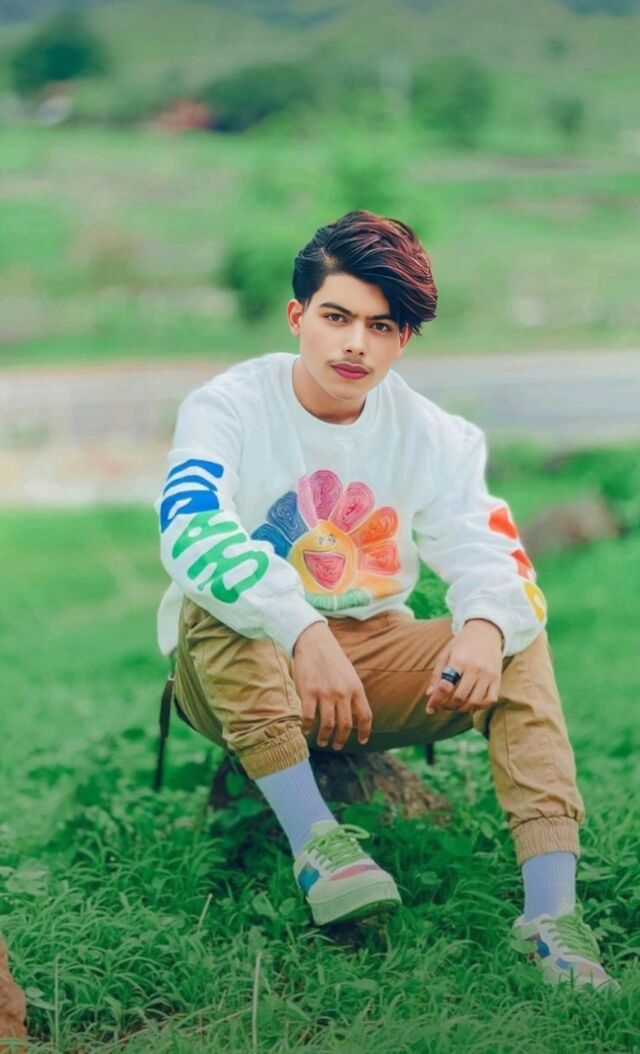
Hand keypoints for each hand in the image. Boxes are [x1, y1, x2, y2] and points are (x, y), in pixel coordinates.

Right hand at [292, 623, 371, 748]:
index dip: (364, 732)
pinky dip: (307, 727)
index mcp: (356, 688)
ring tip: (322, 741)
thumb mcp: (349, 674)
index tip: (361, 741)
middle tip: (336, 746)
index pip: (365, 716)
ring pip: (328, 725)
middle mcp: (343, 693)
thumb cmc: (331, 657)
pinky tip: (306, 730)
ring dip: (324, 737)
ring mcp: (325, 693)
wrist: (314, 640)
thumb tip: (353, 713)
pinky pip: (309, 717)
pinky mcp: (309, 692)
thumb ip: (352, 692)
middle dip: (341, 739)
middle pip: (345, 725)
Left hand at [425, 619, 502, 715]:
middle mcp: (475, 668)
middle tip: (442, 705)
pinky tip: (471, 703)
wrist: (486, 631)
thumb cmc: (462, 643)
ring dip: (461, 709)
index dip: (436, 700)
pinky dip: (480, 706)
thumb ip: (437, 674)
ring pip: (474, 702)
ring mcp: (488, 674)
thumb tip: (430, 695)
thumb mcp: (446, 653)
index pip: (445, 687)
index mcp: (459, 660)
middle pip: (459, 697)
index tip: (430, 707)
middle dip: (447, 706)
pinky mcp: (497, 678)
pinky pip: (490, 700)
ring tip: (455, 705)